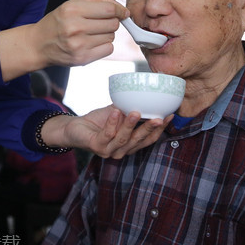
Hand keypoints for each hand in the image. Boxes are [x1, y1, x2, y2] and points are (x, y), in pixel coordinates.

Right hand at [0, 0, 128, 80]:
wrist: (38, 44)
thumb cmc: (57, 22)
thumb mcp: (72, 4)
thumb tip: (120, 8)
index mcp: (72, 10)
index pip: (109, 9)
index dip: (120, 10)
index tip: (123, 13)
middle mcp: (75, 27)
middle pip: (113, 23)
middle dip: (111, 22)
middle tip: (100, 23)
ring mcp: (79, 45)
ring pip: (111, 37)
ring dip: (106, 34)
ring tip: (91, 33)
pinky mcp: (82, 58)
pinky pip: (108, 49)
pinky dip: (104, 46)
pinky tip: (92, 43)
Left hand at [43, 106, 170, 158]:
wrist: (75, 127)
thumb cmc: (99, 121)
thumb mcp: (119, 113)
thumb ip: (131, 108)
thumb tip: (147, 93)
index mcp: (130, 145)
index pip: (149, 139)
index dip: (160, 129)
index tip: (169, 115)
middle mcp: (121, 151)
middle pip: (139, 141)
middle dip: (150, 129)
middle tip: (158, 117)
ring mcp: (109, 151)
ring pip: (123, 139)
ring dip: (130, 125)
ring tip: (136, 111)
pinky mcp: (96, 146)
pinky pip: (106, 135)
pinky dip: (112, 123)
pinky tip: (116, 111)